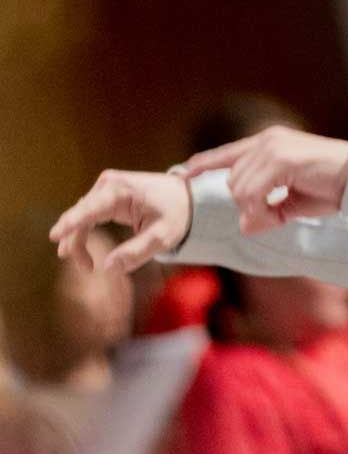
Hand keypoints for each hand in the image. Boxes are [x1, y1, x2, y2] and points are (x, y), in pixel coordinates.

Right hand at [49, 170, 191, 271]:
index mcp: (120, 191)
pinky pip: (88, 214)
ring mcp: (105, 188)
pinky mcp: (107, 194)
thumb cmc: (177, 214)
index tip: (54, 236)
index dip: (70, 224)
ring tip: (84, 264)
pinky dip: (84, 231)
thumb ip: (136, 253)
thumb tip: (108, 269)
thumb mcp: (162, 237)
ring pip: (81, 215)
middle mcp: (108, 185)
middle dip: (76, 241)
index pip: (89, 209)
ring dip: (78, 238)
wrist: (187, 196)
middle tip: (86, 268)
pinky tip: (81, 250)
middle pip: (81, 214)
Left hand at [181, 124, 347, 233]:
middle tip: (272, 220)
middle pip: (232, 181)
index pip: (227, 153)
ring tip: (279, 217)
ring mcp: (273, 147)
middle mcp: (267, 140)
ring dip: (256, 212)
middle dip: (247, 207)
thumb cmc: (333, 188)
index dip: (203, 164)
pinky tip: (278, 216)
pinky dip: (262, 211)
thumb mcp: (293, 200)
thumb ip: (266, 208)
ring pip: (240, 189)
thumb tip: (244, 226)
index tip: (182, 173)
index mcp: (269, 144)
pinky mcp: (281, 158)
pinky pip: (253, 193)